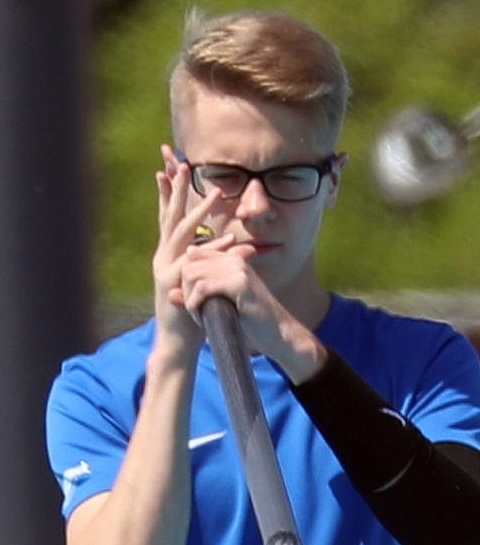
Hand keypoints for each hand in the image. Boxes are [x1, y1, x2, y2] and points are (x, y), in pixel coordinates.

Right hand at [152, 145, 222, 356]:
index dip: (166, 192)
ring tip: (218, 192)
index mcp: (166, 254)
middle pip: (169, 216)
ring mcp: (165, 268)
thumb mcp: (187, 280)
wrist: (174, 341)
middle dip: (176, 189)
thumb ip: (195, 260)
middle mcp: (163, 257)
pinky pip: (195, 260)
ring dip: (201, 211)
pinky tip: (230, 237)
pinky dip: (215, 248)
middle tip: (183, 163)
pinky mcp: (171, 282)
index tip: (167, 167)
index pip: (165, 217)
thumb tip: (205, 243)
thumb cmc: (186, 310)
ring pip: (182, 232)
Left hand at [180, 239, 325, 381]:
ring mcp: (238, 268)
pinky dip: (196, 306)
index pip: (193, 257)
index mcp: (231, 260)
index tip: (193, 303)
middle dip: (186, 291)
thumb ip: (198, 295)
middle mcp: (234, 259)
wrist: (278, 335)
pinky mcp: (240, 283)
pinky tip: (205, 318)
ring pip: (192, 275)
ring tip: (200, 316)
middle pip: (188, 266)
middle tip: (196, 312)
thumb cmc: (250, 322)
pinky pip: (202, 288)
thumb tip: (171, 292)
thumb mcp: (220, 305)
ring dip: (190, 300)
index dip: (186, 282)